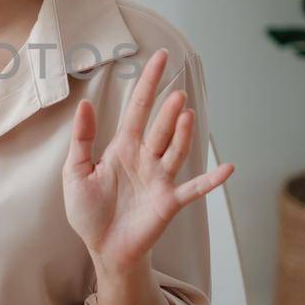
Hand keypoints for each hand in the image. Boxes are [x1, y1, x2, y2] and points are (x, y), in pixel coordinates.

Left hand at [63, 49, 234, 276]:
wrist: (102, 247)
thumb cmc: (88, 210)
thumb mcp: (76, 171)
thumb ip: (82, 139)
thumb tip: (84, 104)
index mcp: (123, 147)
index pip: (139, 108)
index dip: (148, 83)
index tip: (159, 57)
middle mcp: (146, 158)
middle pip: (160, 127)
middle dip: (168, 110)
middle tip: (176, 93)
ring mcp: (160, 179)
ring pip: (175, 150)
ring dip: (182, 133)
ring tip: (185, 114)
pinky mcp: (170, 202)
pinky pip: (194, 188)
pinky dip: (211, 180)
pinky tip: (228, 168)